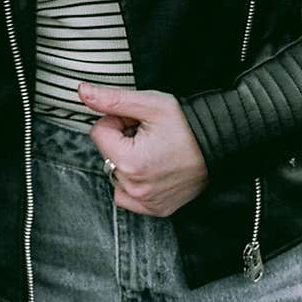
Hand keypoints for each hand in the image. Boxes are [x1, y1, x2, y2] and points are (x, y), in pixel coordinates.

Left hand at [78, 82, 208, 215]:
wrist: (219, 143)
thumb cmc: (187, 124)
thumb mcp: (149, 104)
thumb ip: (112, 99)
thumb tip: (83, 92)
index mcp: (130, 162)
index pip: (99, 132)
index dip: (117, 120)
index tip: (137, 120)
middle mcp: (135, 188)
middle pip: (107, 154)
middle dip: (122, 140)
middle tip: (148, 134)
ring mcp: (146, 202)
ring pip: (116, 174)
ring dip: (128, 160)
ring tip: (153, 150)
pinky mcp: (156, 209)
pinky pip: (129, 196)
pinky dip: (135, 182)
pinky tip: (153, 168)